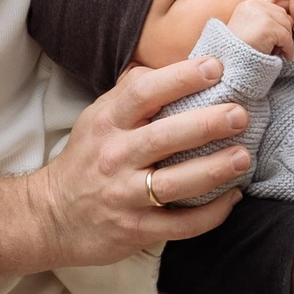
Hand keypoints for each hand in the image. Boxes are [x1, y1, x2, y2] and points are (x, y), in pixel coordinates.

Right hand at [33, 58, 253, 265]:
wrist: (50, 216)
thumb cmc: (84, 160)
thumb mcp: (95, 119)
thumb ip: (129, 93)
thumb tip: (168, 64)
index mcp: (106, 123)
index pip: (143, 93)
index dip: (180, 78)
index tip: (215, 67)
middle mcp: (114, 157)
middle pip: (165, 137)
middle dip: (207, 124)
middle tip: (239, 114)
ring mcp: (124, 196)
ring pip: (176, 183)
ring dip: (214, 169)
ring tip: (243, 157)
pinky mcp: (135, 229)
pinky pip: (180, 224)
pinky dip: (211, 214)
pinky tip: (232, 198)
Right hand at [226, 0, 293, 58]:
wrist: (229, 62)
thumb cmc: (240, 50)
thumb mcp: (250, 29)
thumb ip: (265, 21)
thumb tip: (290, 20)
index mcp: (248, 4)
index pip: (275, 9)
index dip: (278, 25)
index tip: (277, 39)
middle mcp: (254, 5)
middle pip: (283, 15)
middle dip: (283, 31)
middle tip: (277, 46)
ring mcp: (261, 14)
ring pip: (287, 25)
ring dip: (285, 40)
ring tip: (276, 51)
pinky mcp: (267, 26)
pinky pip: (287, 37)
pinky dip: (289, 49)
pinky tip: (286, 57)